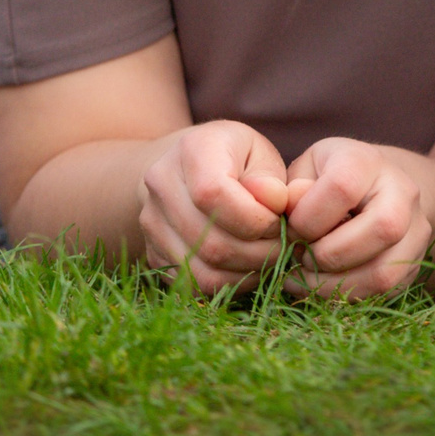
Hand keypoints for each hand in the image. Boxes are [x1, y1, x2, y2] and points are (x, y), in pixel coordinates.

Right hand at [138, 120, 297, 293]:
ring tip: (268, 256)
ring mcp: (151, 222)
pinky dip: (228, 284)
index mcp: (192, 149)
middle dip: (258, 252)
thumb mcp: (260, 154)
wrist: (189, 168)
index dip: (254, 218)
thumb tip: (275, 203)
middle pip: (210, 241)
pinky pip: (194, 285)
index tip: (278, 219)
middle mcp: (161, 184)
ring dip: (246, 272)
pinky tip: (247, 267)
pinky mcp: (153, 253)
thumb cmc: (237, 159)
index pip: (213, 194)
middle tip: (282, 245)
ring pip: (202, 270)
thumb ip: (271, 179)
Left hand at [281, 138, 434, 298]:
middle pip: (382, 228)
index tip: (292, 226)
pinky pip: (386, 291)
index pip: (343, 188)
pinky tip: (323, 287)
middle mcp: (402, 191)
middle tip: (301, 256)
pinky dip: (348, 296)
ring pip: (386, 271)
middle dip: (329, 254)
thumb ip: (291, 191)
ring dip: (336, 285)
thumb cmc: (327, 179)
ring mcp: (416, 229)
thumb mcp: (304, 171)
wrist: (375, 188)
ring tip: (306, 279)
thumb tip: (283, 207)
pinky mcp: (415, 262)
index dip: (309, 217)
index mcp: (367, 161)